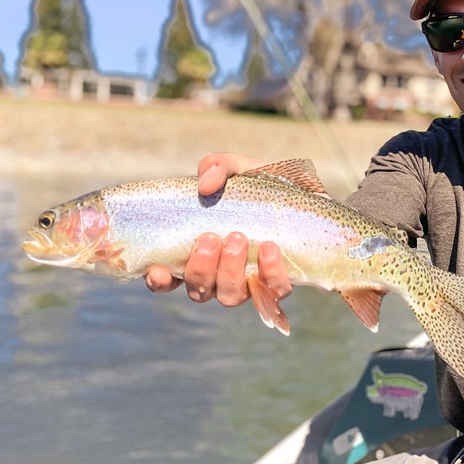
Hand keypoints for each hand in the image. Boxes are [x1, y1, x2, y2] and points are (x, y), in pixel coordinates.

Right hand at [143, 154, 292, 311]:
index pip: (167, 278)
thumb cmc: (260, 184)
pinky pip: (272, 291)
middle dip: (201, 268)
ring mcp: (248, 282)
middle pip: (199, 290)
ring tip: (238, 238)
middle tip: (211, 238)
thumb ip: (217, 167)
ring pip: (230, 296)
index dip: (158, 281)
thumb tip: (206, 184)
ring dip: (230, 271)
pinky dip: (270, 272)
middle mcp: (218, 275)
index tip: (158, 270)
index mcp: (198, 253)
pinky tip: (270, 248)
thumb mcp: (237, 168)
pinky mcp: (278, 282)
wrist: (306, 194)